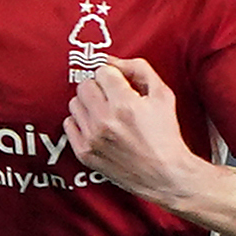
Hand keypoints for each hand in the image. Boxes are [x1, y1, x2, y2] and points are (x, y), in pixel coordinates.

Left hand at [65, 51, 201, 200]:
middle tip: (112, 98)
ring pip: (74, 103)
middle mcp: (105, 120)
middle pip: (85, 85)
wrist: (165, 174)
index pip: (103, 71)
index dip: (114, 76)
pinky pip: (69, 124)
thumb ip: (139, 69)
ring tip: (105, 113)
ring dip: (89, 104)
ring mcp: (92, 138)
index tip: (120, 85)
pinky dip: (81, 122)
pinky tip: (97, 126)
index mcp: (125, 104)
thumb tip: (112, 60)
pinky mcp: (84, 152)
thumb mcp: (164, 95)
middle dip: (99, 88)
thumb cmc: (166, 135)